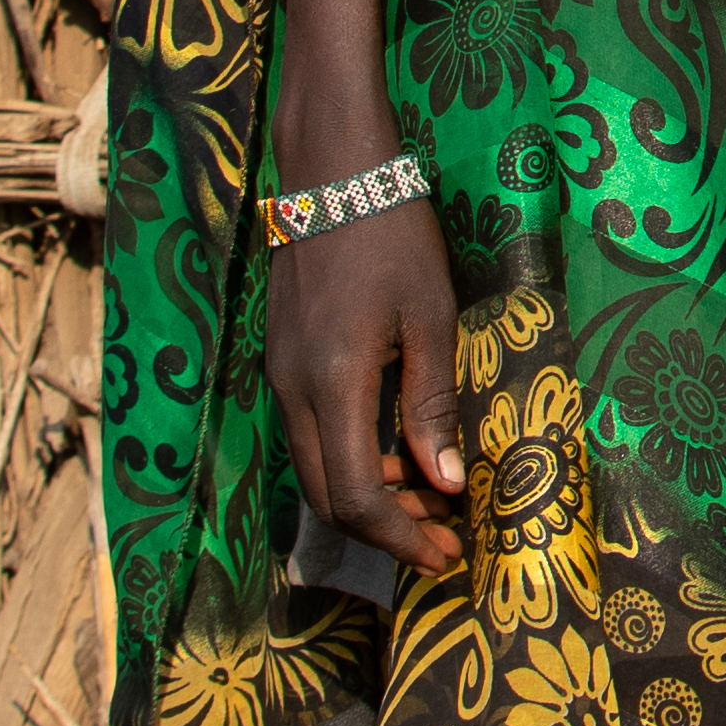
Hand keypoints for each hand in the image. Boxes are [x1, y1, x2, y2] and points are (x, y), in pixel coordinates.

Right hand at [265, 208, 467, 577]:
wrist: (331, 170)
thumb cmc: (392, 235)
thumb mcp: (428, 317)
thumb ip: (432, 404)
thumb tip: (445, 482)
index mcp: (332, 383)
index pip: (354, 495)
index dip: (397, 536)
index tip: (443, 555)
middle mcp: (292, 391)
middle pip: (325, 496)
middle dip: (383, 529)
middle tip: (442, 539)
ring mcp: (280, 376)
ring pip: (313, 468)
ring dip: (368, 495)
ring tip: (431, 497)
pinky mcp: (282, 360)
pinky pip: (310, 434)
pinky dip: (351, 459)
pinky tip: (397, 451)